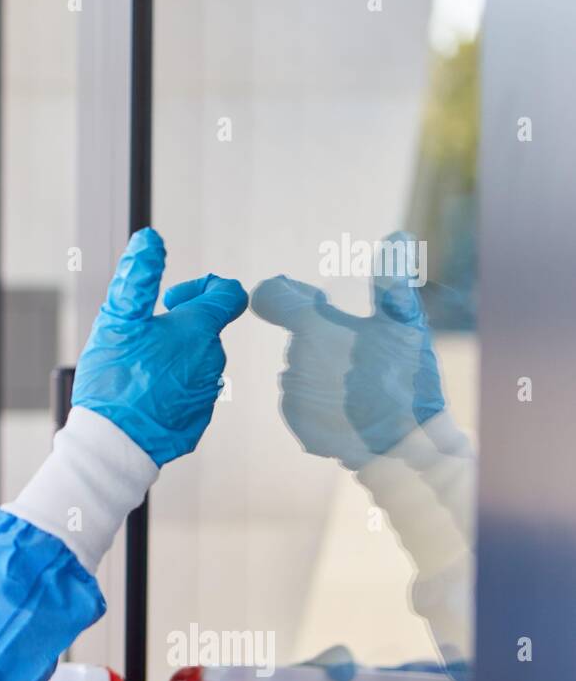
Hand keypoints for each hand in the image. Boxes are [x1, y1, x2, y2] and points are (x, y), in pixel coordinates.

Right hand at [71, 228, 247, 465]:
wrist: (112, 444)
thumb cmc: (113, 380)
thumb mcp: (117, 320)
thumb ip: (136, 277)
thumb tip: (150, 240)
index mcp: (198, 330)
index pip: (228, 293)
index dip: (201, 288)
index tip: (171, 301)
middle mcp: (212, 360)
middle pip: (203, 331)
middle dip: (175, 329)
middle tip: (138, 342)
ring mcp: (206, 393)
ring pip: (194, 363)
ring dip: (170, 360)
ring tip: (134, 373)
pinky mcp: (197, 420)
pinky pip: (187, 394)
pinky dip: (167, 390)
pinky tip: (140, 398)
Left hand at [251, 231, 444, 469]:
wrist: (410, 445)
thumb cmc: (409, 377)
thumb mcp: (405, 323)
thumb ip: (392, 279)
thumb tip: (396, 235)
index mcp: (311, 328)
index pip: (269, 297)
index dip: (287, 294)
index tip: (313, 299)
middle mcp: (292, 361)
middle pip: (299, 338)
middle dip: (322, 337)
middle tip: (361, 350)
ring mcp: (293, 396)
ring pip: (304, 371)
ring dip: (327, 371)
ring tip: (364, 383)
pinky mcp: (299, 425)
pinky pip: (307, 402)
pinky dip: (328, 401)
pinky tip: (356, 406)